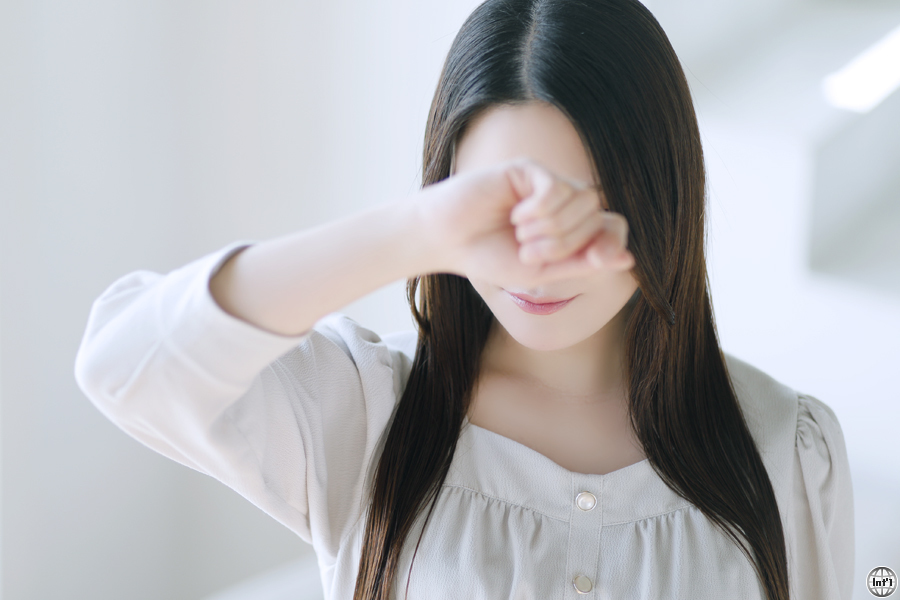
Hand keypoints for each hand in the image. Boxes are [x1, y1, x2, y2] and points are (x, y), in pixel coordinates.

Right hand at [411, 157, 634, 289]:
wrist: (448, 240)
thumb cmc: (490, 257)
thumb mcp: (542, 272)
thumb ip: (583, 265)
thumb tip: (629, 260)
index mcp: (571, 228)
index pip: (611, 228)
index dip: (611, 243)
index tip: (599, 260)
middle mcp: (564, 201)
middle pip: (595, 216)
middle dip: (565, 243)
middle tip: (528, 252)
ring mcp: (547, 182)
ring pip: (581, 199)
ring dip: (552, 228)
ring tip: (521, 235)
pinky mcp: (529, 169)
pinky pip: (557, 187)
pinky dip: (541, 209)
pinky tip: (516, 216)